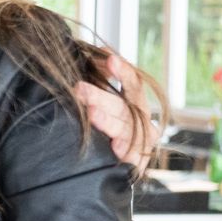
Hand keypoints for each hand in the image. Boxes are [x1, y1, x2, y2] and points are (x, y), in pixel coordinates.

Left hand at [76, 52, 156, 171]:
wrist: (113, 166)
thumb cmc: (107, 127)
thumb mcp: (104, 99)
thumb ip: (102, 76)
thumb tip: (99, 53)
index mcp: (135, 103)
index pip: (133, 82)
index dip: (122, 70)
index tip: (108, 58)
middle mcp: (142, 121)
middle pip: (124, 106)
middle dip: (101, 97)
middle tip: (79, 88)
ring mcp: (141, 143)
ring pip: (126, 130)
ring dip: (108, 121)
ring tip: (92, 114)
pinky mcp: (136, 164)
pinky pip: (132, 158)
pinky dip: (126, 152)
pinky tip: (115, 147)